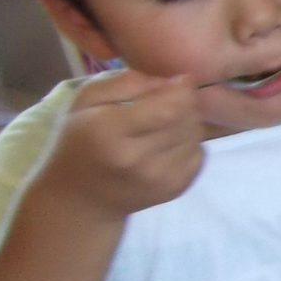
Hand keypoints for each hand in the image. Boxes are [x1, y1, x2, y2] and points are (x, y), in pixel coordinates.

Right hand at [39, 69, 202, 220]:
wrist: (81, 199)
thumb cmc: (80, 141)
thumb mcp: (87, 100)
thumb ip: (126, 82)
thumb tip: (172, 82)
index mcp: (111, 131)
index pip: (170, 107)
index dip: (182, 90)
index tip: (178, 82)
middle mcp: (137, 158)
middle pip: (188, 119)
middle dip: (184, 104)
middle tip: (168, 103)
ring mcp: (159, 178)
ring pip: (197, 136)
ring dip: (188, 124)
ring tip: (165, 124)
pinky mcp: (175, 190)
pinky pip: (200, 156)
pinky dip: (190, 145)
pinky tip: (168, 145)